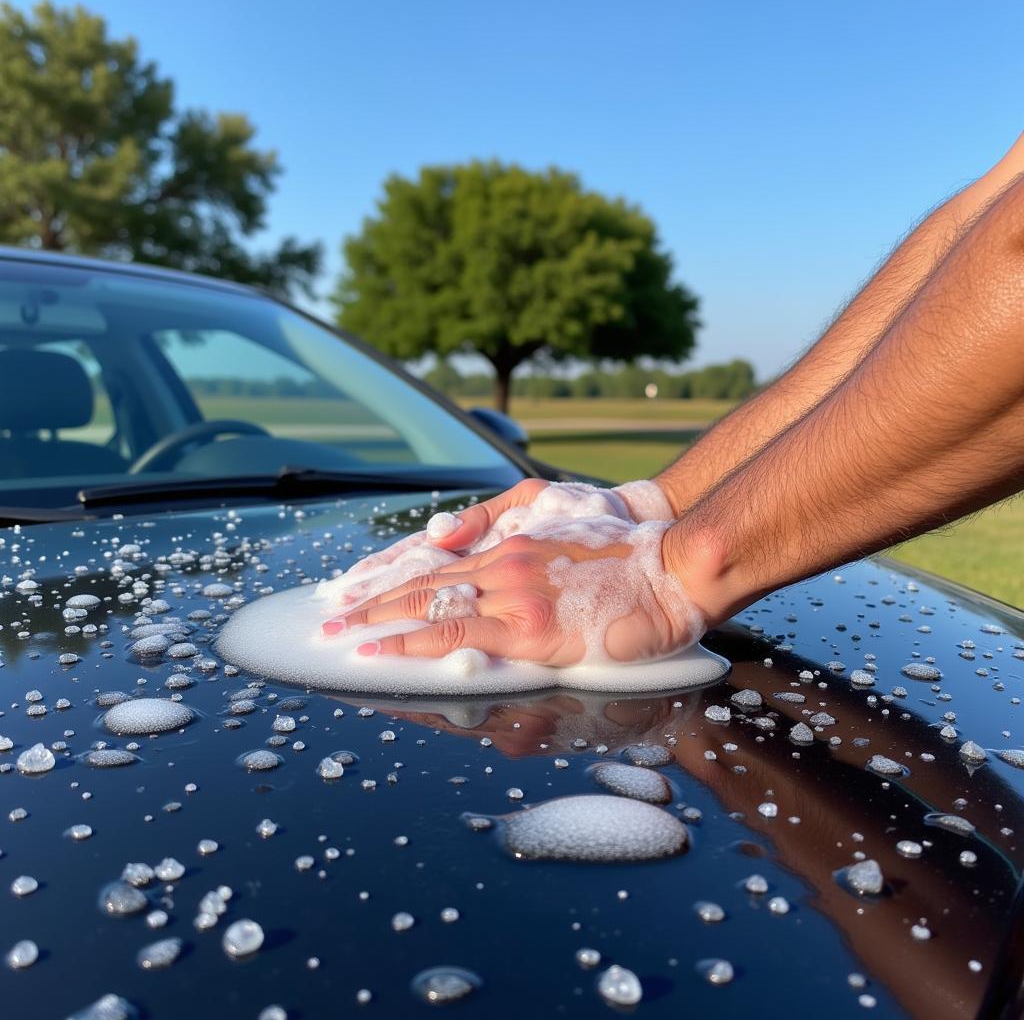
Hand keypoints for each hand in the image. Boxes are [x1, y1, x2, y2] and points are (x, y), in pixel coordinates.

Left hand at [323, 522, 704, 666]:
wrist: (673, 567)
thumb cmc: (625, 543)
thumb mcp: (559, 508)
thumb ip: (502, 521)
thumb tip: (448, 535)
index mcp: (509, 543)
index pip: (434, 561)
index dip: (390, 576)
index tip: (355, 591)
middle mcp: (501, 565)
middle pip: (420, 584)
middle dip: (369, 604)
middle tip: (328, 621)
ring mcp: (512, 596)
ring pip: (427, 611)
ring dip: (377, 625)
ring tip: (339, 638)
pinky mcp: (529, 631)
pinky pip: (457, 642)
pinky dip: (412, 648)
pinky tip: (381, 656)